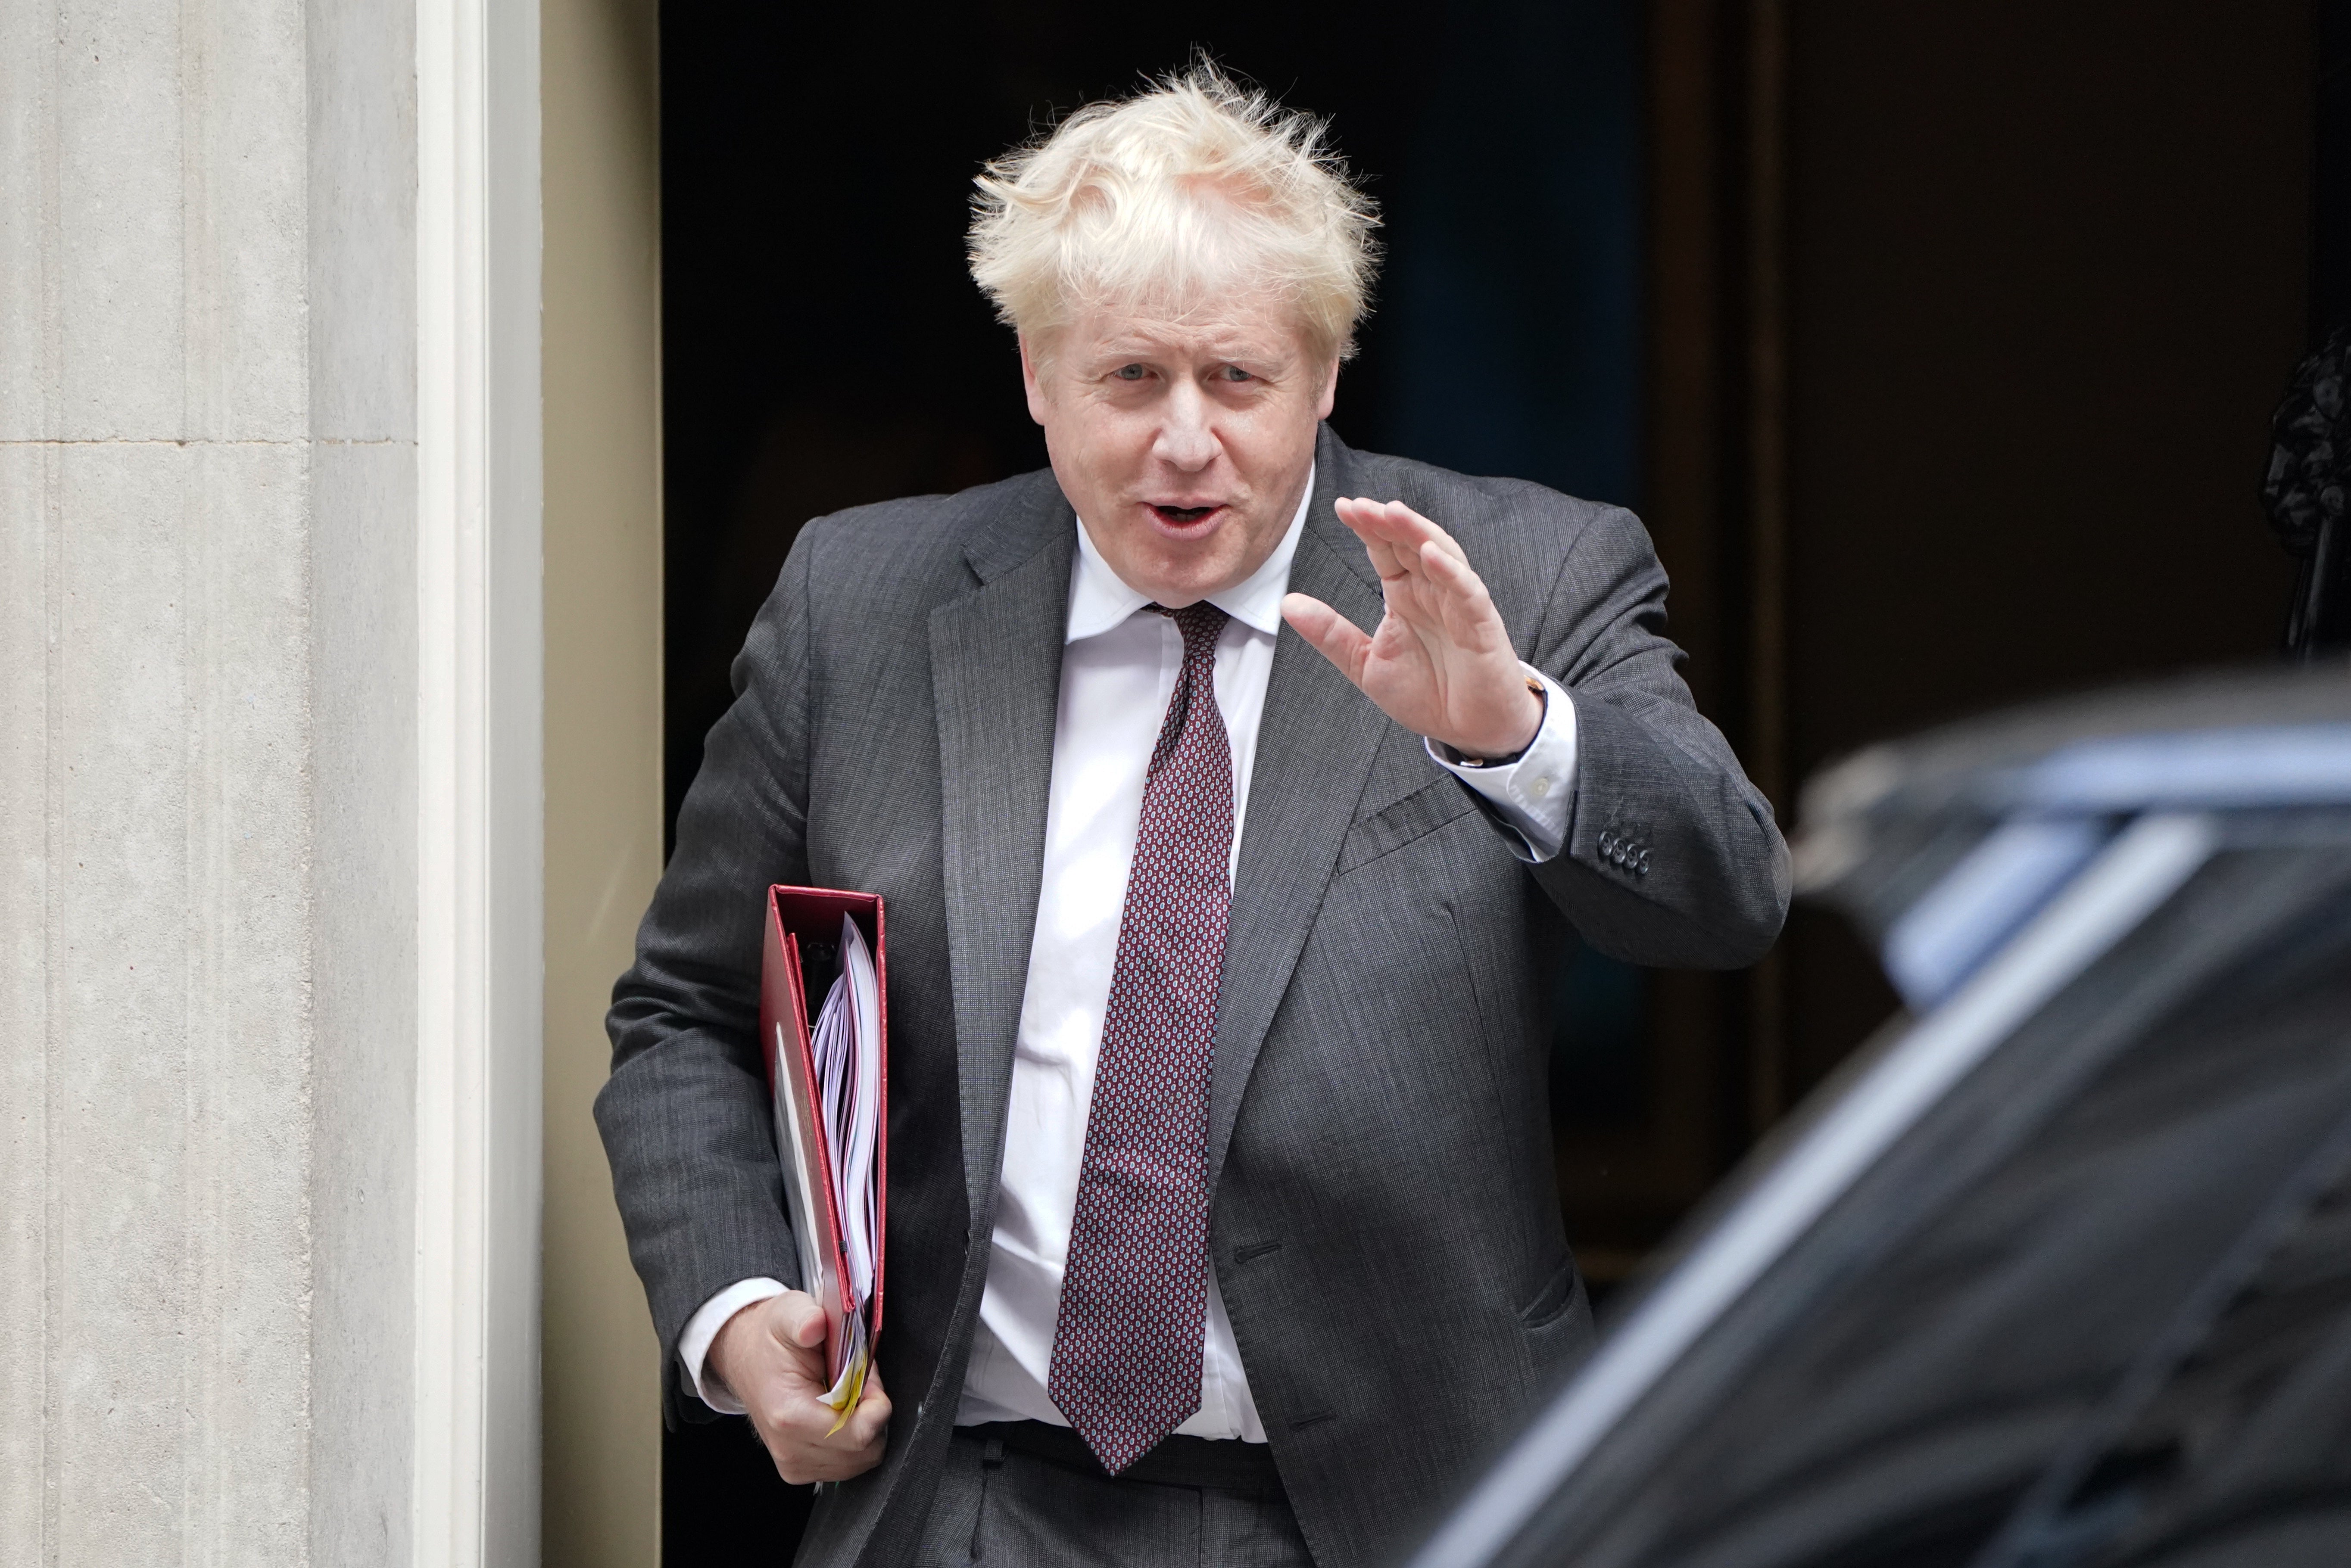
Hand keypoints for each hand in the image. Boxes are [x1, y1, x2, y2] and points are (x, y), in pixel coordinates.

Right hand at [707, 1290, 891, 1483]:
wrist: (745, 1359)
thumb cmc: (770, 1340)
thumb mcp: (789, 1314)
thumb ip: (806, 1319)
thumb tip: (816, 1324)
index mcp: (790, 1415)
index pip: (860, 1434)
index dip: (877, 1404)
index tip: (867, 1379)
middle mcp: (790, 1449)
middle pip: (866, 1451)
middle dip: (873, 1414)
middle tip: (858, 1384)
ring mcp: (794, 1464)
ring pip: (861, 1460)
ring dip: (865, 1427)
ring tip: (846, 1396)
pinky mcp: (799, 1469)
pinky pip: (848, 1464)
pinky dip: (854, 1440)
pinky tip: (839, 1414)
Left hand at [1282, 497, 1542, 758]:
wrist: (1471, 730)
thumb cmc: (1427, 694)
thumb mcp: (1365, 663)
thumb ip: (1330, 633)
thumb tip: (1287, 603)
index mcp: (1404, 596)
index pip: (1385, 551)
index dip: (1367, 528)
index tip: (1342, 507)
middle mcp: (1432, 592)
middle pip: (1411, 543)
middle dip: (1387, 522)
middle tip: (1359, 505)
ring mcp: (1459, 604)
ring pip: (1442, 556)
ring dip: (1418, 532)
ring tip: (1393, 513)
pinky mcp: (1482, 625)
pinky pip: (1467, 591)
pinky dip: (1451, 572)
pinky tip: (1431, 555)